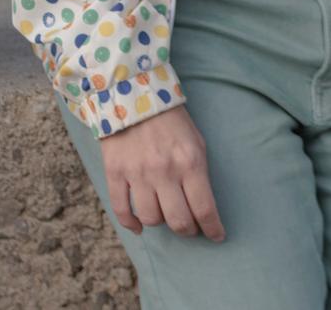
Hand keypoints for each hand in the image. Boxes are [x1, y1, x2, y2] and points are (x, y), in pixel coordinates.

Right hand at [97, 106, 225, 240]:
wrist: (131, 94)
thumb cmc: (170, 120)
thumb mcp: (196, 143)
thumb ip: (198, 174)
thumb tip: (200, 205)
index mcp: (190, 163)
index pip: (204, 209)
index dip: (212, 229)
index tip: (215, 236)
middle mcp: (164, 172)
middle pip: (178, 220)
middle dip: (187, 230)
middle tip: (189, 227)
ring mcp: (137, 173)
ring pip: (151, 218)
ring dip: (160, 222)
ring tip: (163, 214)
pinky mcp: (115, 171)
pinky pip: (121, 208)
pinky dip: (130, 223)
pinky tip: (138, 227)